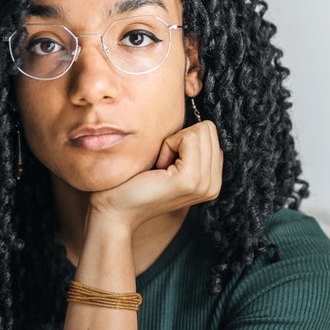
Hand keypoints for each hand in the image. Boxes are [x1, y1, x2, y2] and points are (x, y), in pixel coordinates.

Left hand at [89, 120, 222, 231]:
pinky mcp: (189, 179)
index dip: (184, 139)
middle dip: (180, 138)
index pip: (212, 134)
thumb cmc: (135, 182)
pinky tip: (158, 167)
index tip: (167, 162)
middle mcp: (213, 185)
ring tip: (160, 166)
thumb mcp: (170, 162)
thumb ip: (190, 147)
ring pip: (200, 131)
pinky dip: (168, 145)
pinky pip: (188, 138)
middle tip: (162, 164)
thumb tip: (198, 120)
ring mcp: (204, 184)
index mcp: (212, 180)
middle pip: (208, 129)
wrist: (115, 209)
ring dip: (174, 142)